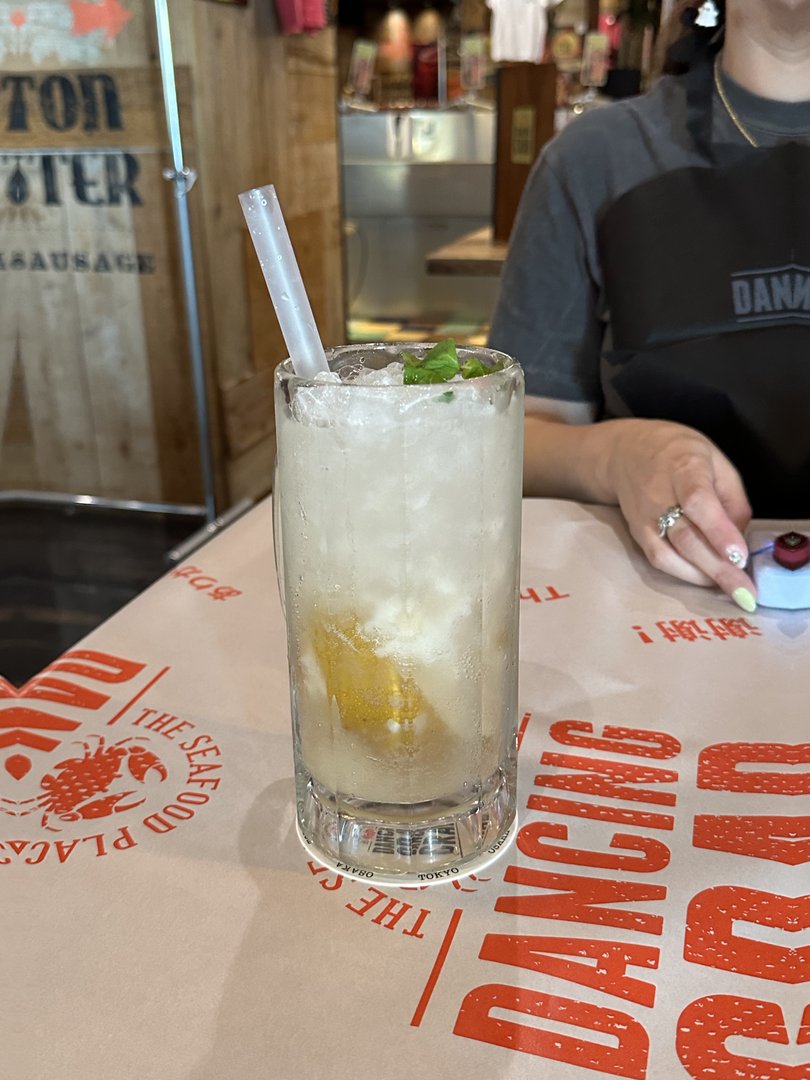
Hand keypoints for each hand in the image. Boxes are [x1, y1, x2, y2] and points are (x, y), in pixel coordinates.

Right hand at [604, 419, 755, 609]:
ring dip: (702, 577)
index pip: (698, 503)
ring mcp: (643, 517)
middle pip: (685, 537)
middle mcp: (658, 495)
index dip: (718, 532)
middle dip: (717, 568)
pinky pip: (658, 560)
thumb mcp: (717, 462)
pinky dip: (684, 574)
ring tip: (730, 589)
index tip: (739, 557)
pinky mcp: (636, 533)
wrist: (627, 452)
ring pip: (669, 554)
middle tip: (745, 591)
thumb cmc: (680, 454)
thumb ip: (733, 500)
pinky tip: (706, 579)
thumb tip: (739, 542)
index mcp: (684, 469)